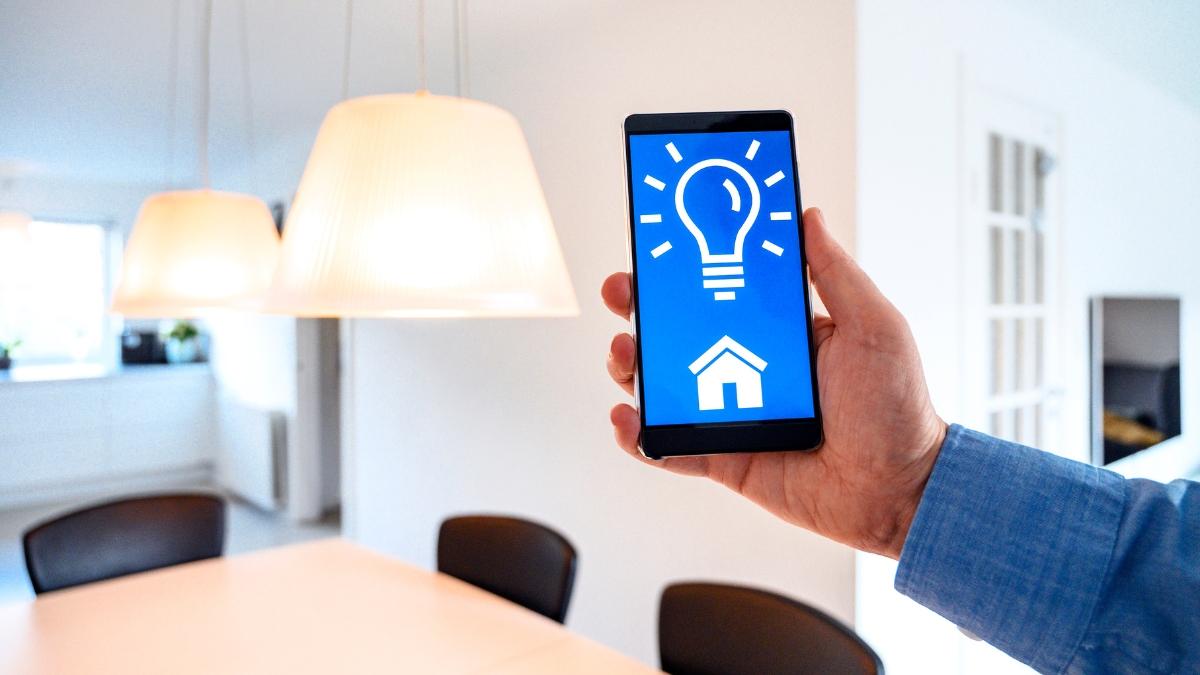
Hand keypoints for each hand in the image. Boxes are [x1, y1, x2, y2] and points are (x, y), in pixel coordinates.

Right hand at [603, 208, 946, 558]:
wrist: (900, 491)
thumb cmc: (898, 409)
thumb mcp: (875, 327)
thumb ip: (836, 274)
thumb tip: (807, 215)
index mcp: (781, 332)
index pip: (721, 291)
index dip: (685, 271)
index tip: (657, 247)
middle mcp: (748, 367)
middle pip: (678, 333)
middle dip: (641, 310)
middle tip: (622, 290)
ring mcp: (731, 414)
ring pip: (663, 386)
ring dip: (632, 367)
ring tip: (625, 354)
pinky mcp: (723, 459)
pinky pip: (670, 446)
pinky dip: (639, 435)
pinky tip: (627, 419)